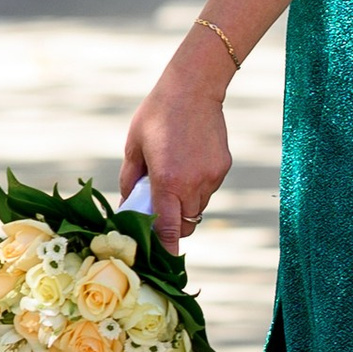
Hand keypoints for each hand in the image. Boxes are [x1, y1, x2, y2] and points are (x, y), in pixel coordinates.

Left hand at [119, 56, 232, 252]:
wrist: (193, 89)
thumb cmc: (157, 116)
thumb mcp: (134, 148)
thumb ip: (131, 181)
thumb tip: (129, 205)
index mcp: (167, 181)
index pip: (168, 229)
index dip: (166, 249)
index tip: (163, 261)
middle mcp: (194, 183)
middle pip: (185, 223)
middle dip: (172, 223)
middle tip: (158, 207)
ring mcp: (212, 176)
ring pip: (197, 206)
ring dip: (184, 203)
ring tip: (173, 176)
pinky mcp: (223, 167)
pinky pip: (209, 188)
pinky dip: (197, 186)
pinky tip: (189, 162)